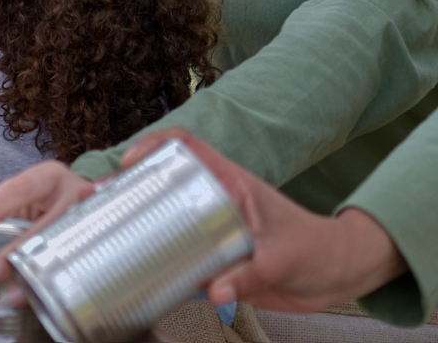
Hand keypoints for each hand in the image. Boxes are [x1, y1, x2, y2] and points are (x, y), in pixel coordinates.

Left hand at [0, 159, 98, 299]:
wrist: (94, 201)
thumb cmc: (48, 203)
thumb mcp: (22, 205)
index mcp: (46, 177)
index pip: (14, 190)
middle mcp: (73, 192)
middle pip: (41, 225)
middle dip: (13, 253)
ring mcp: (93, 219)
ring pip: (63, 247)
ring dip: (34, 276)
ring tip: (10, 297)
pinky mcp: (103, 241)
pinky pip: (79, 265)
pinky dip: (56, 285)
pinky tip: (40, 300)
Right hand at [116, 129, 409, 312]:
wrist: (339, 275)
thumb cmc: (318, 250)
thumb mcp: (283, 259)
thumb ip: (249, 275)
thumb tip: (215, 292)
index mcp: (232, 183)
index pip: (187, 146)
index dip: (154, 145)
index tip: (128, 163)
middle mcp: (216, 202)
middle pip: (163, 182)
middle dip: (128, 189)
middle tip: (99, 204)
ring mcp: (214, 231)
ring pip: (166, 221)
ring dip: (136, 226)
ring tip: (104, 236)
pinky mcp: (216, 261)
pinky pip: (179, 259)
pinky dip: (158, 267)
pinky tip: (139, 279)